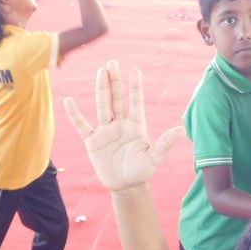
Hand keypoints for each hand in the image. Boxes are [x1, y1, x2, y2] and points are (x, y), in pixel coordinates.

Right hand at [65, 61, 184, 192]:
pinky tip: (69, 101)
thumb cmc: (142, 171)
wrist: (126, 186)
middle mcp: (120, 124)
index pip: (135, 102)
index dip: (135, 87)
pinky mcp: (92, 141)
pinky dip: (75, 114)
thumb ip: (165, 143)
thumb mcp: (154, 158)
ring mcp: (105, 131)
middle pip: (117, 99)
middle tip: (112, 63)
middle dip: (115, 81)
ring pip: (102, 106)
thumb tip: (181, 130)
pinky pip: (82, 125)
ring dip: (101, 90)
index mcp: (136, 126)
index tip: (135, 71)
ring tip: (100, 72)